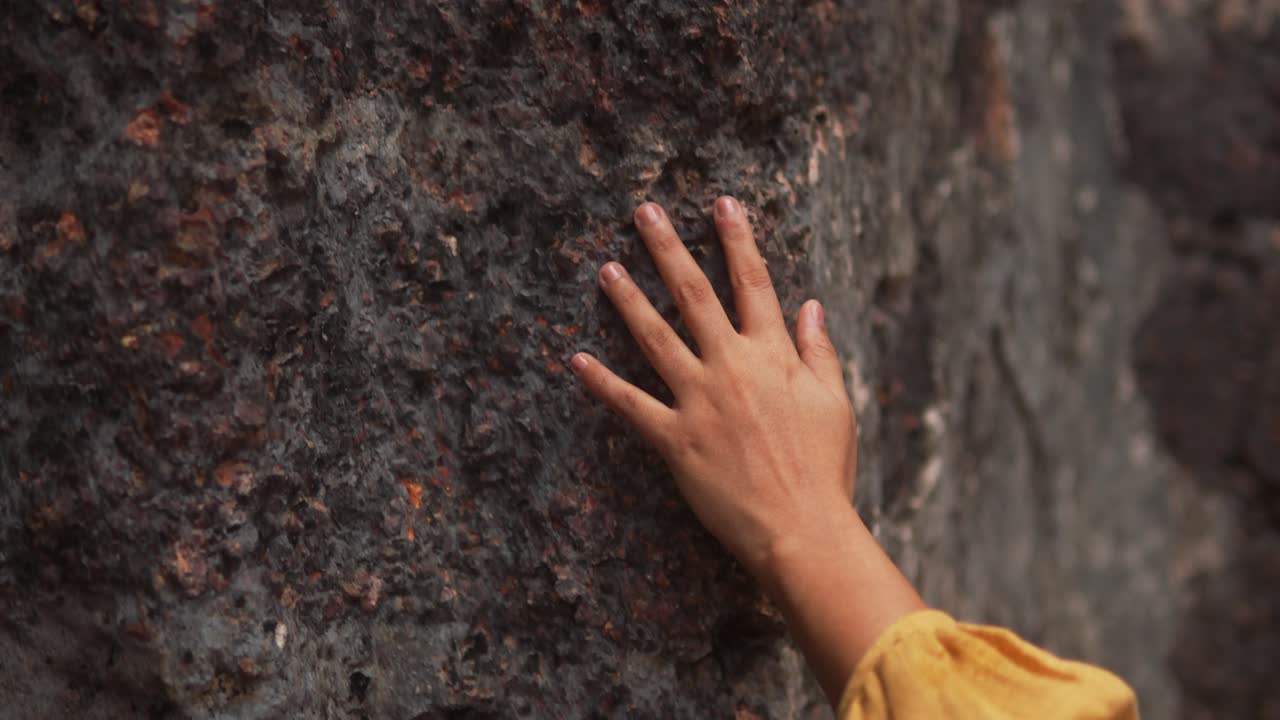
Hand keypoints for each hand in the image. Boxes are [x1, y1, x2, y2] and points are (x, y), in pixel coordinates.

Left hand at [570, 197, 855, 581]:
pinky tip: (577, 359)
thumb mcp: (834, 402)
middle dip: (668, 249)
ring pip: (655, 337)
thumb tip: (811, 307)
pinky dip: (602, 382)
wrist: (803, 527)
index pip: (753, 283)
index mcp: (773, 356)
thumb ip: (818, 351)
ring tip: (605, 269)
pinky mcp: (674, 439)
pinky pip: (630, 405)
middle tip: (644, 213)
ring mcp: (699, 401)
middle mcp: (732, 367)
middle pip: (694, 295)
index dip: (737, 239)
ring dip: (628, 300)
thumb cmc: (824, 469)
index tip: (721, 204)